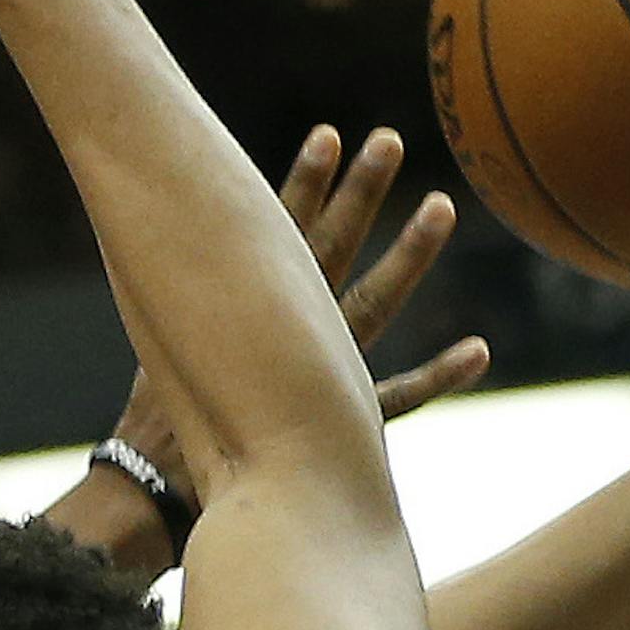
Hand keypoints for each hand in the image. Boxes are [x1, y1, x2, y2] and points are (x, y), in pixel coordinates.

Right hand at [109, 126, 491, 506]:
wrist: (151, 494)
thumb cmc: (154, 421)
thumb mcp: (159, 344)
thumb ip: (181, 299)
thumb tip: (153, 237)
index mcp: (240, 310)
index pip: (276, 231)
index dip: (304, 182)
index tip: (328, 135)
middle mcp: (285, 333)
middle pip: (328, 249)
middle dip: (358, 193)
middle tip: (389, 140)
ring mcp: (316, 376)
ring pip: (370, 306)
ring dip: (407, 256)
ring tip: (441, 206)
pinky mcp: (337, 427)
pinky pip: (397, 398)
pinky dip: (438, 376)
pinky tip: (478, 349)